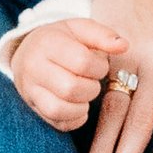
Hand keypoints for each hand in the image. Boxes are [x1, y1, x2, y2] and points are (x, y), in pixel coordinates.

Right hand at [6, 15, 123, 132]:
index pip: (81, 62)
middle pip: (70, 88)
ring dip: (83, 106)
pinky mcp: (34, 108)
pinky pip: (57, 123)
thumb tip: (124, 46)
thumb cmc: (63, 40)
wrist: (28, 52)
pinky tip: (80, 105)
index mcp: (47, 42)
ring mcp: (30, 90)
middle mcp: (33, 67)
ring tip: (86, 93)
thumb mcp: (81, 29)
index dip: (99, 68)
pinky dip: (75, 119)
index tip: (100, 66)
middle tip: (93, 81)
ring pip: (59, 110)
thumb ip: (103, 35)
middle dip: (92, 88)